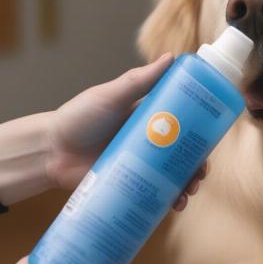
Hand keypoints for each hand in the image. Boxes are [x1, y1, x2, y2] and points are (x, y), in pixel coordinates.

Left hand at [46, 54, 206, 210]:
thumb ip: (139, 80)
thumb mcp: (111, 96)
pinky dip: (168, 200)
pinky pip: (155, 194)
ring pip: (173, 176)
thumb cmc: (79, 117)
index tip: (212, 139)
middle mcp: (150, 143)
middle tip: (201, 173)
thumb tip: (172, 57)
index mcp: (151, 119)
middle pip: (183, 154)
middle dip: (197, 165)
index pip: (185, 124)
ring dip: (187, 185)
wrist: (50, 151)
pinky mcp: (131, 185)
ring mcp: (142, 165)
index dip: (202, 133)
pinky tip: (175, 205)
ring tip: (189, 192)